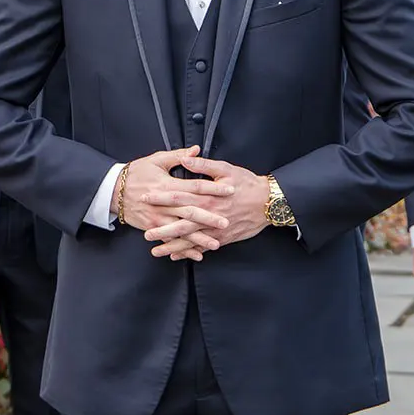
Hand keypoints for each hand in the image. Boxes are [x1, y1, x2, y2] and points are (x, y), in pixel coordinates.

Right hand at [118, 145, 232, 259]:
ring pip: (182, 230)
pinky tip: (197, 254)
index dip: (214, 188)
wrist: (112, 191)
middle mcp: (164, 204)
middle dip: (209, 218)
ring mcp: (158, 218)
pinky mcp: (153, 228)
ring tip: (216, 243)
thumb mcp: (156, 160)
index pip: (195, 187)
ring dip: (199, 238)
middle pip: (191, 212)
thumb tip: (197, 150)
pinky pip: (170, 241)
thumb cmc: (135, 173)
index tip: (230, 190)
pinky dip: (183, 249)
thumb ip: (178, 156)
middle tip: (226, 222)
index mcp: (167, 185)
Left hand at [143, 153, 270, 258]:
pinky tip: (176, 255)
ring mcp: (215, 230)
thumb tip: (186, 158)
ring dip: (172, 246)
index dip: (160, 198)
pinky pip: (202, 247)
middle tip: (145, 233)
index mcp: (207, 197)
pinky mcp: (222, 239)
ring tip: (155, 250)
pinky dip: (189, 252)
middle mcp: (209, 216)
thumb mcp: (226, 169)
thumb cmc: (247, 184)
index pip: (178, 197)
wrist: (268, 203)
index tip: (145, 198)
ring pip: (190, 240)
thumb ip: (203, 165)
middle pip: (180, 224)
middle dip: (162, 229)